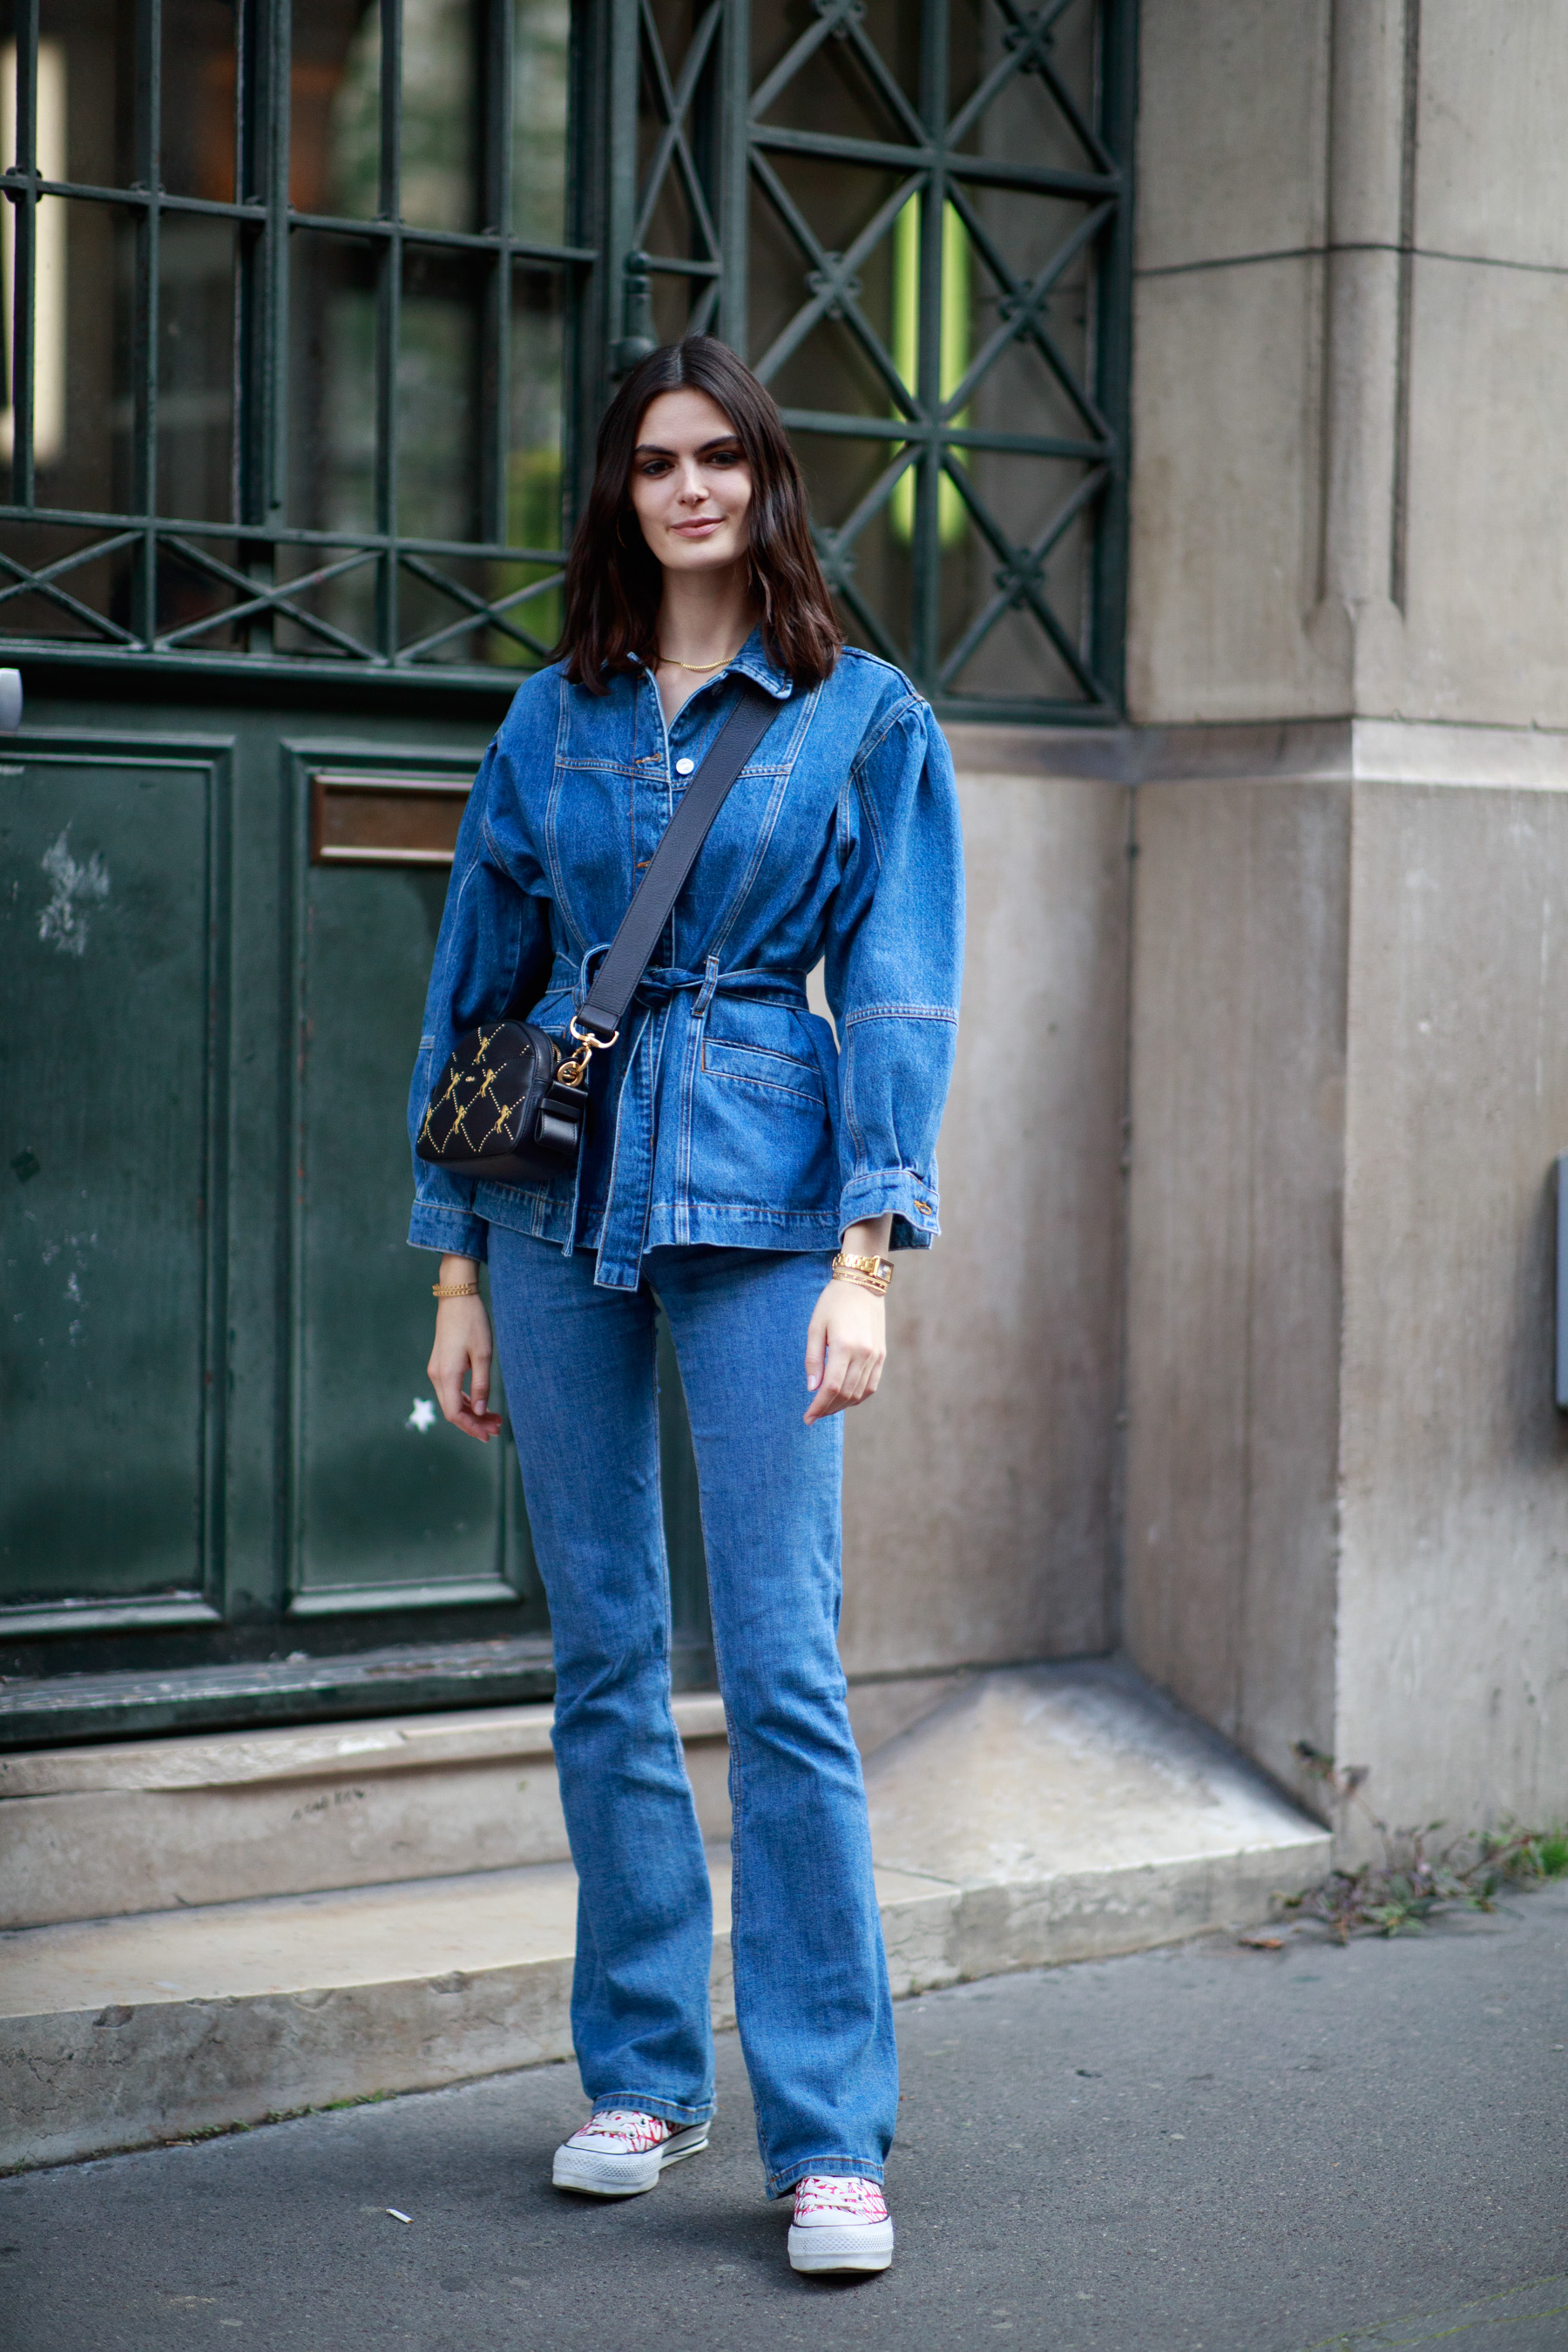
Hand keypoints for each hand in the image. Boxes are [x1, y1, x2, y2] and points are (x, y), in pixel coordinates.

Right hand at [427, 1258, 502, 1443]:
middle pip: (453, 1410)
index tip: (489, 1435)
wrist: (457, 1297)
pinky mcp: (441, 1365)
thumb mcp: (484, 1354)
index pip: (455, 1413)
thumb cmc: (472, 1323)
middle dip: (475, 1422)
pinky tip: (481, 1403)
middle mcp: (437, 1375)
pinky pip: (451, 1390)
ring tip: (495, 1418)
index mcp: (446, 1375)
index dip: (471, 1428)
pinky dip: (466, 1400)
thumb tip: (479, 1411)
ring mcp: (437, 1370)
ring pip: (452, 1401)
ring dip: (472, 1412)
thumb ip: (481, 1384)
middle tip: (498, 1428)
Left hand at [803, 1276, 886, 1423]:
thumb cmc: (833, 1303)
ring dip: (841, 1406)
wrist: (862, 1284)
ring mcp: (875, 1356)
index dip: (818, 1406)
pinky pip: (871, 1385)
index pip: (831, 1387)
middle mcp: (863, 1354)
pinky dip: (857, 1397)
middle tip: (813, 1415)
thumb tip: (812, 1389)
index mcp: (844, 1346)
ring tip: (826, 1408)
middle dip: (827, 1409)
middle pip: (845, 1394)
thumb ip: (813, 1359)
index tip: (807, 1418)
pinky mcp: (881, 1355)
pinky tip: (844, 1399)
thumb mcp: (815, 1327)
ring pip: (859, 1394)